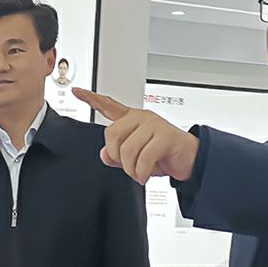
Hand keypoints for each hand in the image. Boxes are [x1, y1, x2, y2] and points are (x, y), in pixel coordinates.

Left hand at [73, 90, 199, 183]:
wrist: (190, 160)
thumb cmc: (163, 156)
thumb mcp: (134, 158)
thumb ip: (116, 156)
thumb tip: (105, 155)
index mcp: (132, 119)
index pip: (109, 105)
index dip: (91, 99)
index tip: (77, 91)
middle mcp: (141, 118)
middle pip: (112, 135)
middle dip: (117, 156)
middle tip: (128, 166)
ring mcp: (154, 125)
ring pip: (127, 149)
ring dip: (131, 168)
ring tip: (138, 173)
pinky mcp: (165, 136)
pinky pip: (143, 157)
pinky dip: (141, 172)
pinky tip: (145, 175)